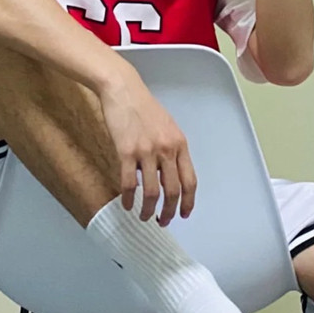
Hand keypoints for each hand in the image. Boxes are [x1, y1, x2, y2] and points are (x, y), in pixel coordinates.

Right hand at [98, 73, 196, 225]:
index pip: (190, 180)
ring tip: (144, 216)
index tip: (185, 214)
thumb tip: (168, 174)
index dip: (189, 202)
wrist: (123, 90)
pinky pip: (129, 183)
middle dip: (170, 211)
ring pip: (151, 192)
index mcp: (180, 144)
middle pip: (173, 191)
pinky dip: (128, 198)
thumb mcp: (167, 127)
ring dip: (148, 210)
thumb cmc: (144, 107)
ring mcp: (146, 152)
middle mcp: (166, 150)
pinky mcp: (126, 152)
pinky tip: (126, 204)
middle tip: (164, 221)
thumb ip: (171, 150)